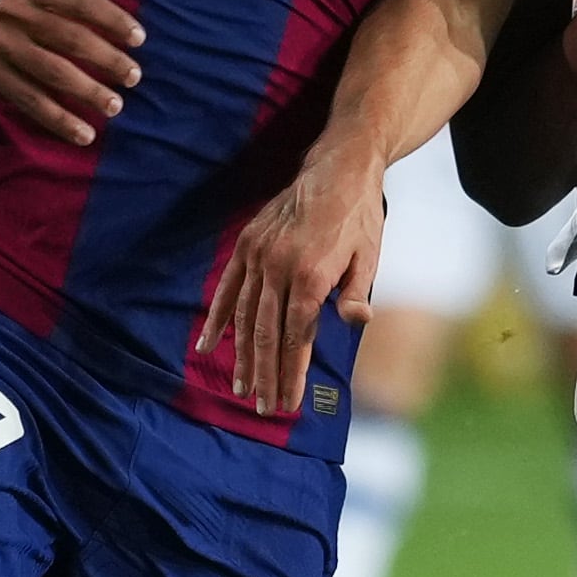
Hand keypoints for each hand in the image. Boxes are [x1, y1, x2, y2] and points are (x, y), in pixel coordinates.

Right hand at [0, 0, 140, 146]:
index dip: (113, 19)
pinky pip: (26, 97)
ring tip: (114, 106)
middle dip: (107, 60)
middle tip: (134, 77)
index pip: (80, 0)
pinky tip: (80, 132)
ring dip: (86, 92)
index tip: (139, 38)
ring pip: (50, 71)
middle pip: (70, 38)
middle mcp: (13, 10)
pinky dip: (55, 118)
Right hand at [195, 153, 387, 420]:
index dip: (291, 374)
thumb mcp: (369, 255)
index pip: (297, 337)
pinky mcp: (246, 245)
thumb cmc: (359, 217)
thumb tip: (355, 321)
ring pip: (245, 317)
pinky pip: (227, 288)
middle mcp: (280, 267)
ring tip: (242, 389)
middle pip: (267, 334)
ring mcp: (258, 255)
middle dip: (266, 376)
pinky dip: (216, 319)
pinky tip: (206, 346)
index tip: (288, 404)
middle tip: (264, 409)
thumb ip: (355, 291)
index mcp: (312, 275)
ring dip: (242, 356)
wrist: (338, 168)